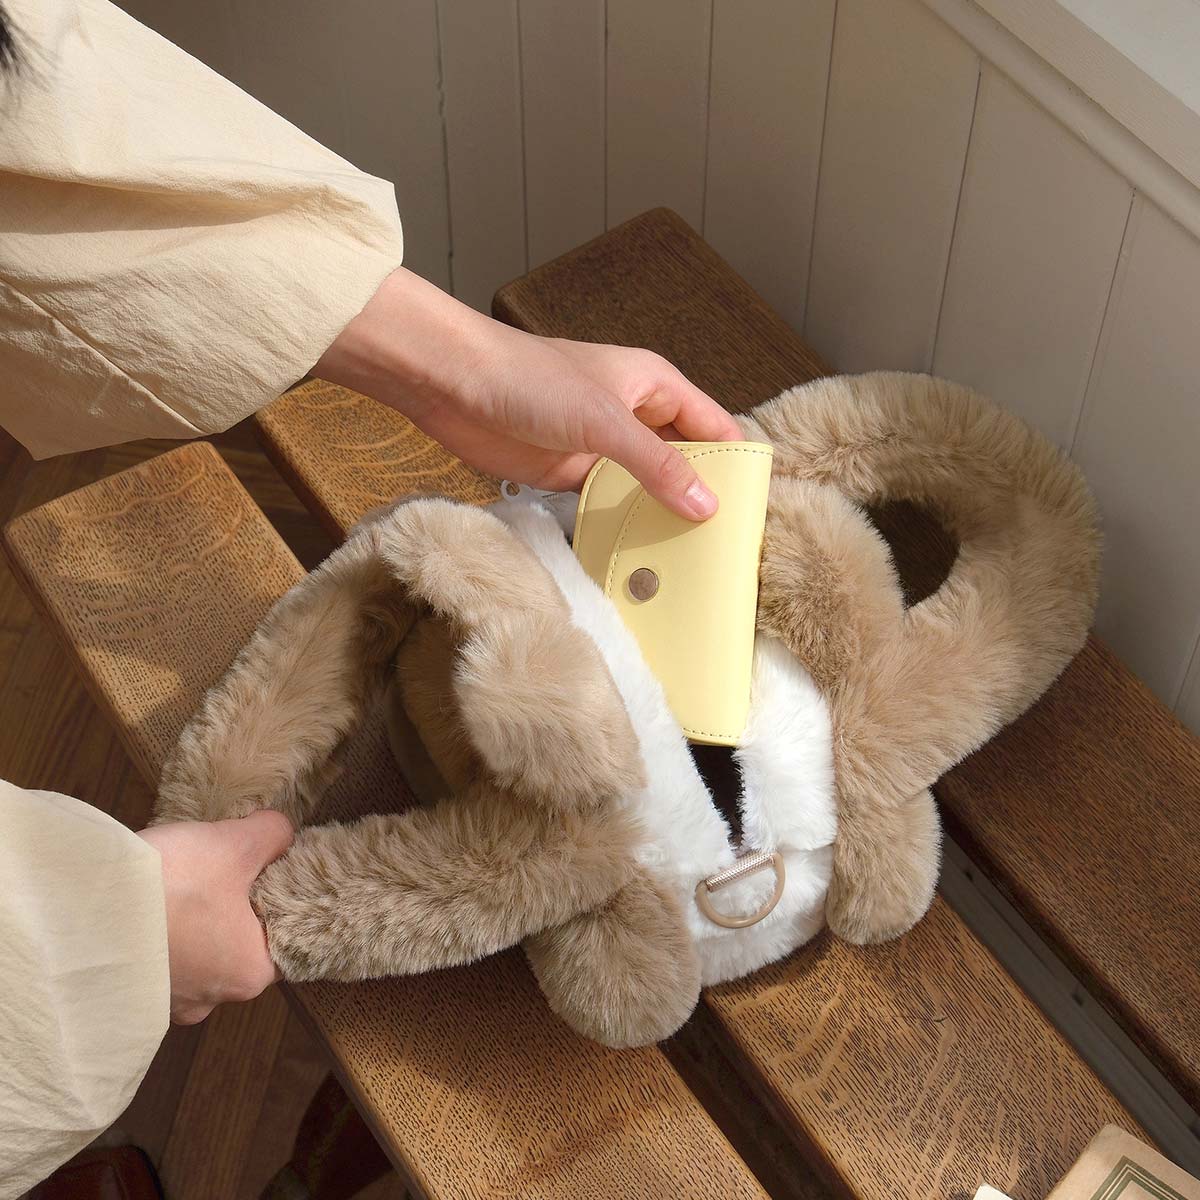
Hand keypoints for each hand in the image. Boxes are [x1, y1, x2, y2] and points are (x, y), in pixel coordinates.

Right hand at [138, 811, 293, 1023]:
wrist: (75, 912)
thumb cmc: (171, 886)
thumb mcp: (234, 845)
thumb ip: (273, 836)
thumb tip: (283, 834)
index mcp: (250, 974)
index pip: (283, 937)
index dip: (277, 899)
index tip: (264, 872)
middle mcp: (210, 1000)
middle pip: (237, 944)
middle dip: (232, 908)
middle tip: (221, 870)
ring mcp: (165, 1002)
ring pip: (194, 953)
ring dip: (189, 921)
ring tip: (181, 883)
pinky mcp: (127, 993)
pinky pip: (156, 960)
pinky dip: (157, 933)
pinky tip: (150, 904)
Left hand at [314, 268, 742, 519]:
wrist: (453, 384)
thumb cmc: (529, 379)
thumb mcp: (605, 422)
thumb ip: (656, 465)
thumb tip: (705, 504)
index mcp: (655, 386)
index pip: (713, 426)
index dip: (734, 462)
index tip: (753, 508)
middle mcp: (635, 415)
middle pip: (684, 460)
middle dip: (701, 495)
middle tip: (724, 546)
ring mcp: (602, 447)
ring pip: (646, 485)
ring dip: (661, 514)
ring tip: (688, 560)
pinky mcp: (570, 473)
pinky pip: (609, 502)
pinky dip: (622, 523)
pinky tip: (639, 553)